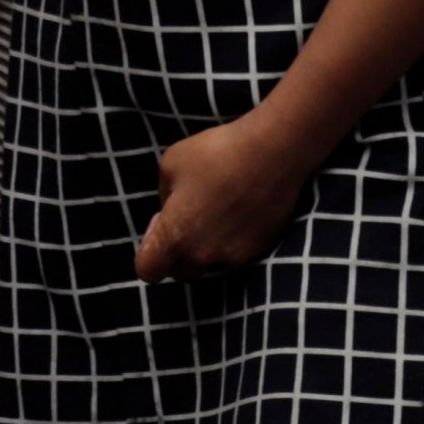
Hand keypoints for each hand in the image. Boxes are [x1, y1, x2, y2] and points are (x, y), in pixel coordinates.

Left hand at [135, 118, 309, 281]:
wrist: (274, 152)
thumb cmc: (216, 153)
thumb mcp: (171, 164)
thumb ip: (164, 196)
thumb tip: (172, 210)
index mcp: (175, 236)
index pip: (148, 270)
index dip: (150, 252)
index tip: (161, 226)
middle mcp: (203, 255)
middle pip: (181, 272)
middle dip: (179, 253)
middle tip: (189, 218)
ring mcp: (234, 256)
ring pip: (211, 263)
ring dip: (208, 246)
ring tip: (219, 212)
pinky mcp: (260, 249)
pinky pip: (237, 253)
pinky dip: (234, 239)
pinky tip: (241, 210)